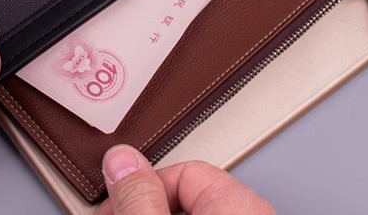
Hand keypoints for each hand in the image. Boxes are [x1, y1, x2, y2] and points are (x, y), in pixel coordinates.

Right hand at [99, 145, 274, 214]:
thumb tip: (121, 159)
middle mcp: (255, 214)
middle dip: (147, 203)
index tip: (112, 208)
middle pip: (188, 193)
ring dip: (160, 214)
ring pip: (198, 213)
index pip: (182, 169)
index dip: (138, 184)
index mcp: (239, 203)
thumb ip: (140, 197)